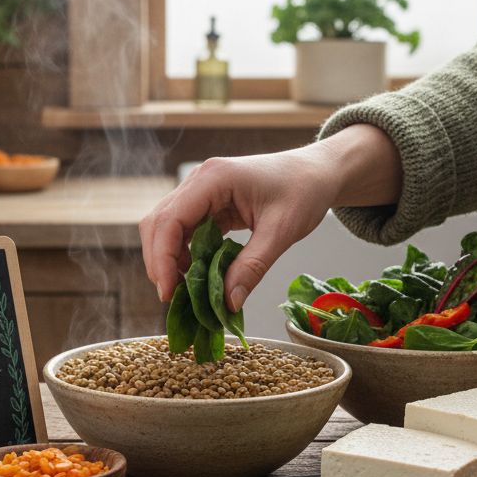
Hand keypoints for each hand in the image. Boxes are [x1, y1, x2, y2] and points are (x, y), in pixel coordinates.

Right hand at [139, 124, 402, 309]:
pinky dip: (185, 255)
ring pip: (166, 227)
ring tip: (187, 290)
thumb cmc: (304, 191)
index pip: (170, 220)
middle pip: (158, 223)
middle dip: (160, 262)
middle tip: (173, 297)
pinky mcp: (208, 203)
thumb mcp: (282, 232)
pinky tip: (198, 275)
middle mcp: (200, 181)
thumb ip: (252, 267)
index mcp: (214, 179)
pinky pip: (185, 230)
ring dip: (170, 259)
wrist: (318, 172)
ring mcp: (201, 190)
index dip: (162, 259)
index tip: (168, 293)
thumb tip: (228, 303)